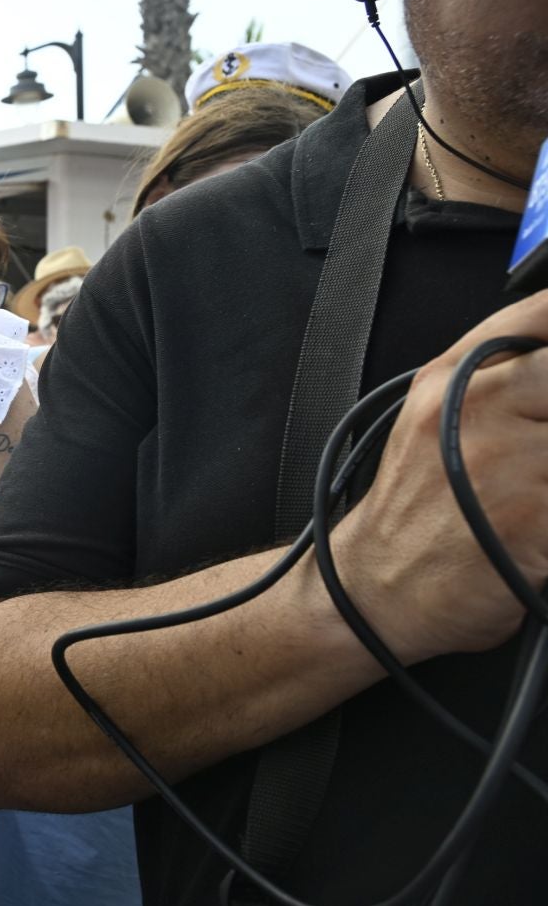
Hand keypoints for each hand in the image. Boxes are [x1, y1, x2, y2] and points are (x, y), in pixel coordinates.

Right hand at [337, 291, 547, 662]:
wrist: (374, 591)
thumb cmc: (415, 508)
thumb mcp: (436, 414)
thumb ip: (500, 367)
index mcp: (454, 376)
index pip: (543, 314)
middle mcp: (478, 408)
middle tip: (541, 452)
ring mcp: (508, 463)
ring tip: (537, 488)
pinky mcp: (535, 519)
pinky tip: (538, 524)